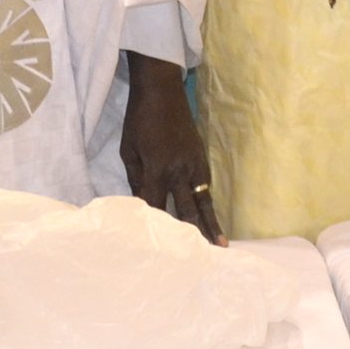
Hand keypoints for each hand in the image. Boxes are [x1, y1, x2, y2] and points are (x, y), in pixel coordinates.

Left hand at [120, 52, 221, 242]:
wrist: (162, 91)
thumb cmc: (138, 119)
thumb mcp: (128, 151)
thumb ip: (136, 179)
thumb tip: (142, 203)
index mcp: (158, 169)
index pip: (157, 206)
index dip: (158, 228)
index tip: (161, 249)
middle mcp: (180, 170)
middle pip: (188, 210)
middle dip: (196, 235)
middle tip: (205, 257)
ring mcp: (195, 163)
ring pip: (204, 200)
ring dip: (211, 223)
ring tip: (221, 245)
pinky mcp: (202, 157)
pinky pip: (206, 185)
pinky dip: (208, 203)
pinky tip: (211, 217)